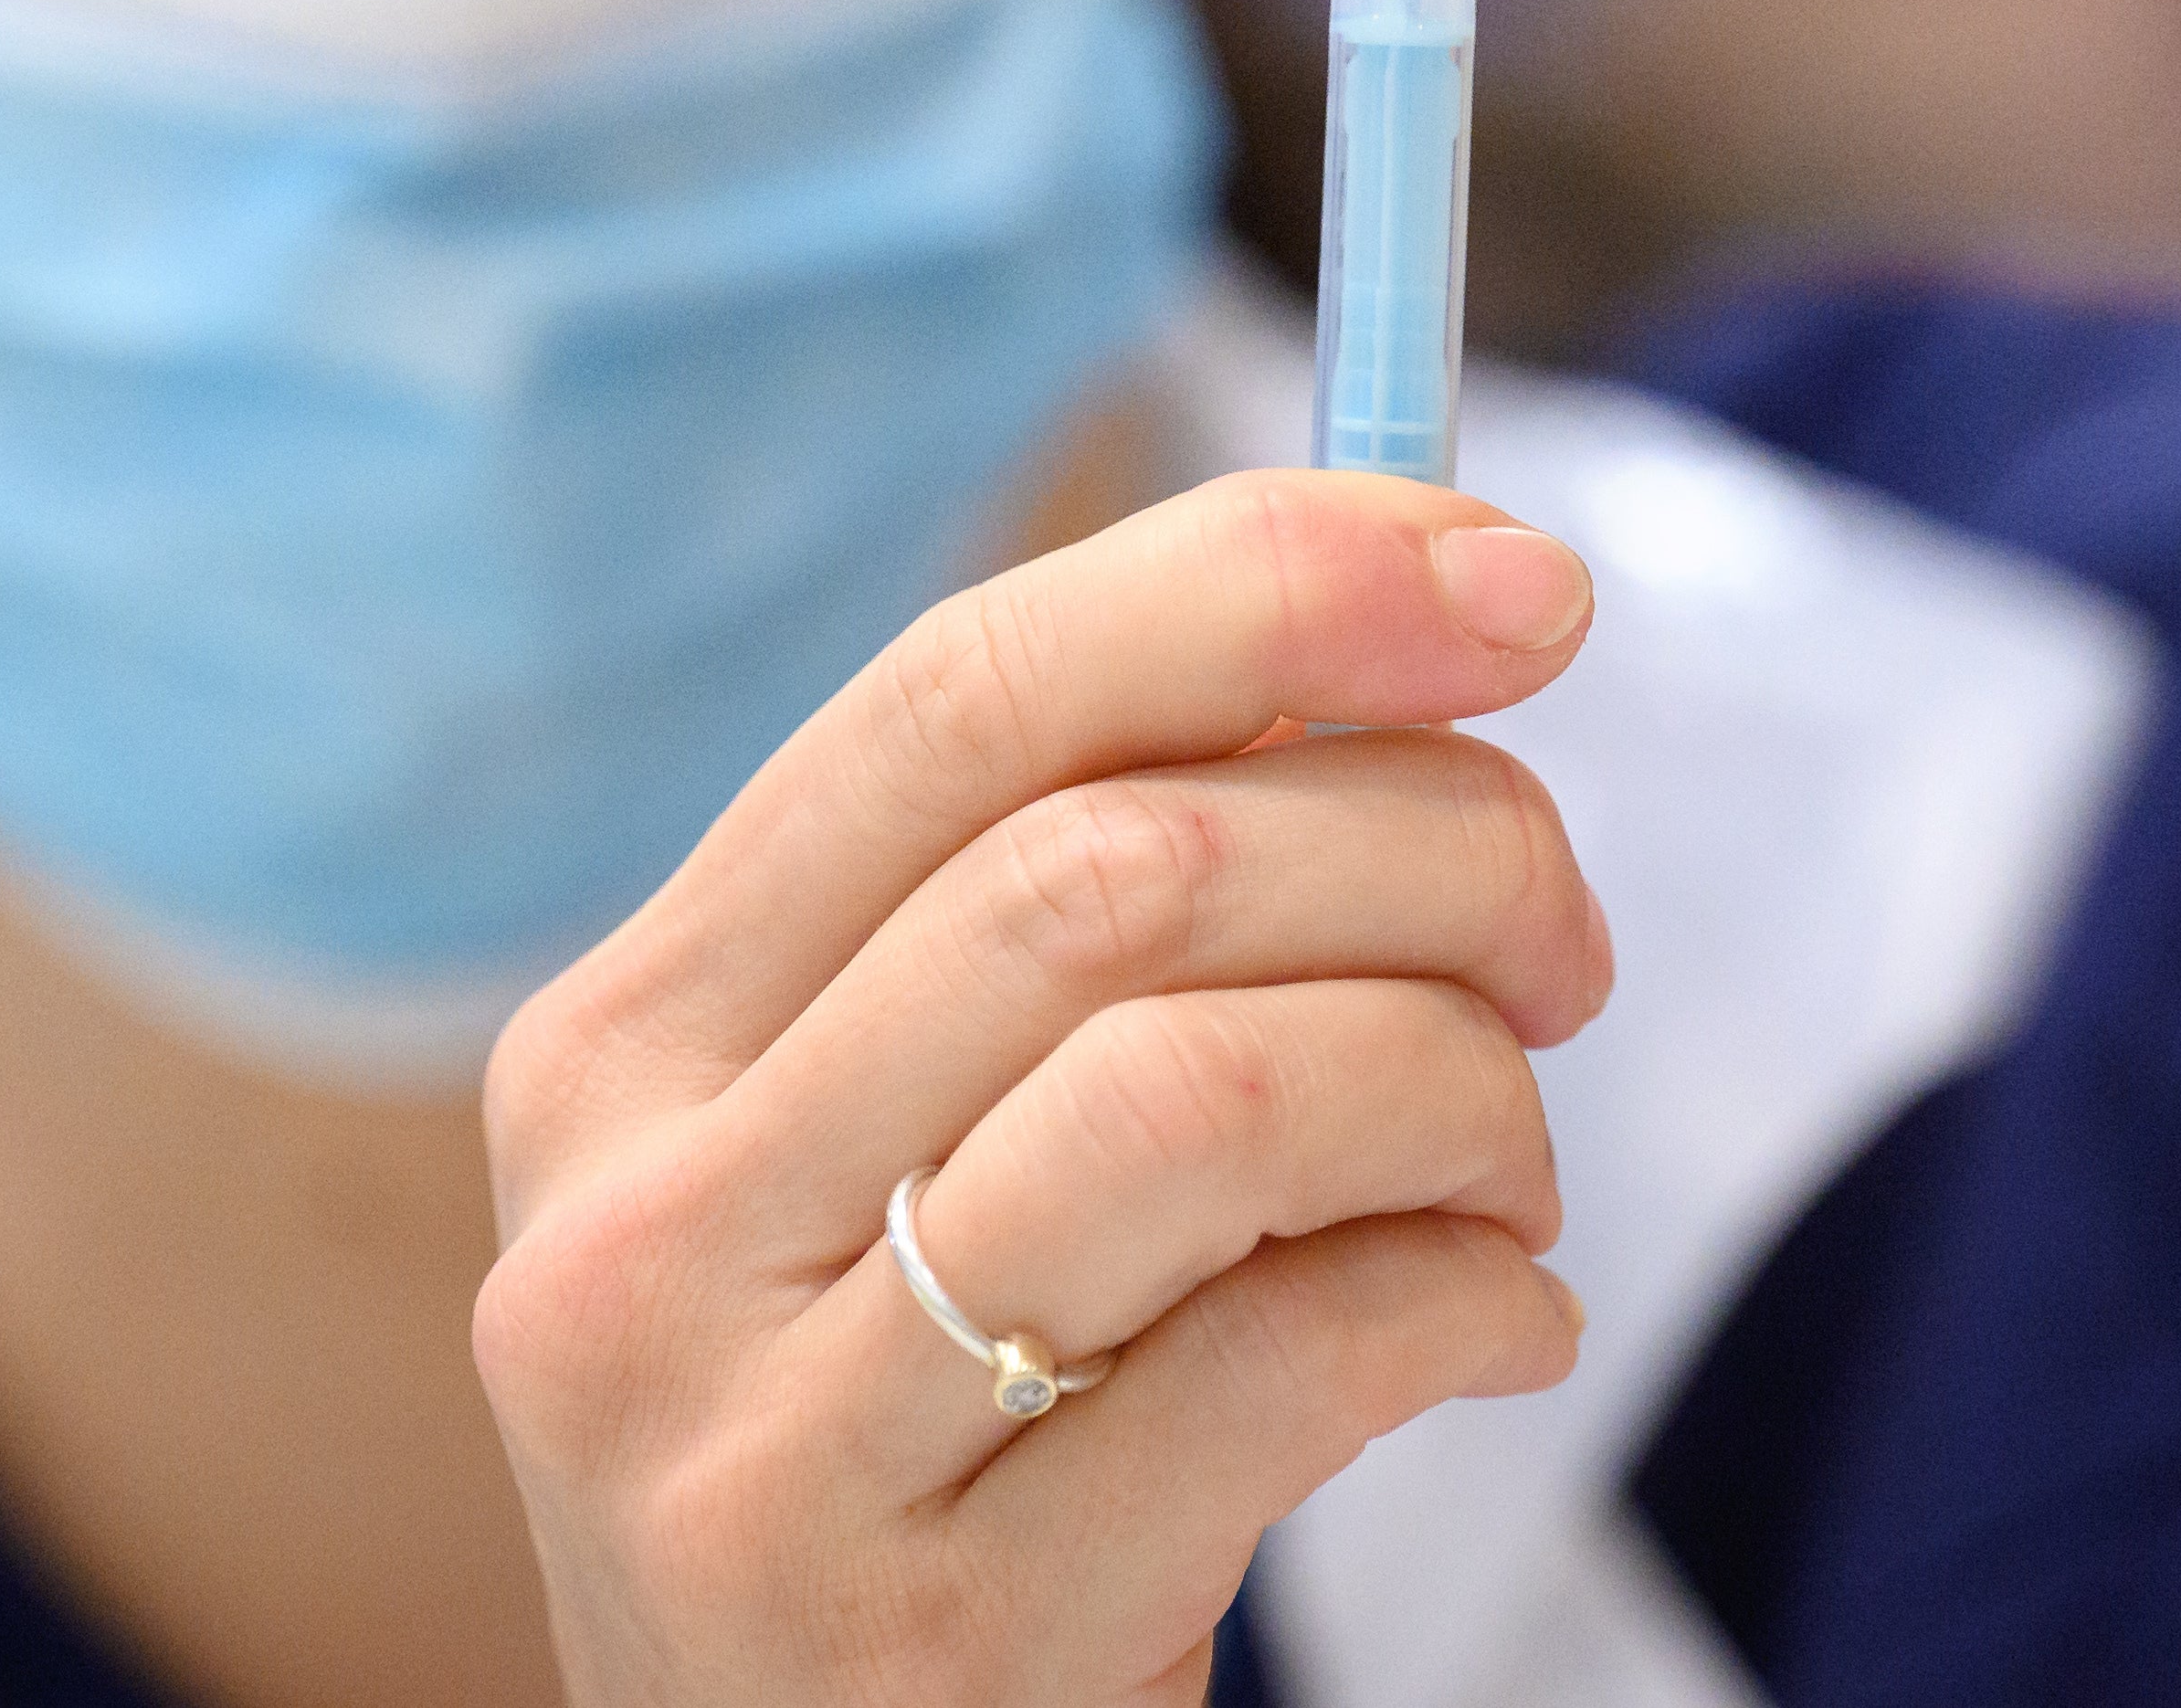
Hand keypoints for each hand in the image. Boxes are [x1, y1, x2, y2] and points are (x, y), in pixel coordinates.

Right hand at [474, 475, 1608, 1706]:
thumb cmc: (931, 1461)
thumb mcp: (907, 1176)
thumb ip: (1071, 920)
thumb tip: (1412, 609)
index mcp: (618, 1051)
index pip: (956, 700)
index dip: (1260, 587)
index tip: (1518, 579)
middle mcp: (631, 1230)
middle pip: (1112, 868)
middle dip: (1430, 850)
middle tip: (1562, 943)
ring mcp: (751, 1451)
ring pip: (1205, 1086)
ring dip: (1456, 1087)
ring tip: (1505, 1173)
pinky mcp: (926, 1646)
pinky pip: (1290, 1359)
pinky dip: (1468, 1301)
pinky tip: (1493, 1326)